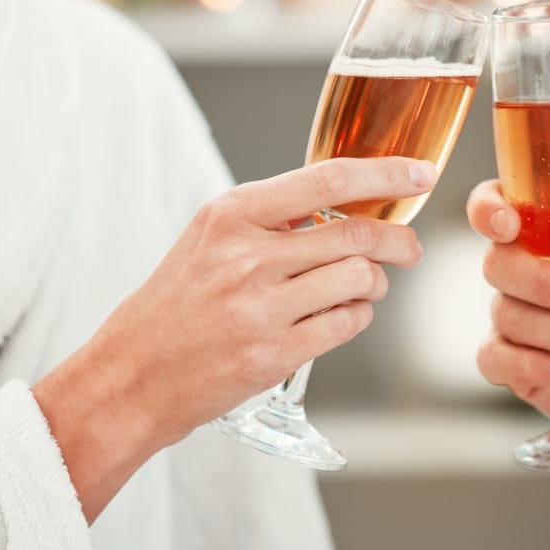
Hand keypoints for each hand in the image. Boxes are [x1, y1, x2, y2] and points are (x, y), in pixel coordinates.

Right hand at [35, 156, 435, 520]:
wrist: (130, 376)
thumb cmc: (175, 306)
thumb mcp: (208, 240)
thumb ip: (270, 219)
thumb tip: (347, 203)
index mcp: (231, 215)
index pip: (327, 179)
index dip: (385, 173)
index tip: (420, 173)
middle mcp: (246, 256)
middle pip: (356, 233)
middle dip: (398, 240)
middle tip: (409, 248)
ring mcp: (259, 308)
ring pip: (358, 279)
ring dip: (374, 284)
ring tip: (362, 288)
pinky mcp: (272, 355)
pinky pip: (345, 325)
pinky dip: (356, 318)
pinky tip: (340, 317)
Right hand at [467, 164, 549, 426]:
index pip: (498, 204)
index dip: (488, 210)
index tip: (508, 224)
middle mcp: (528, 268)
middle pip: (498, 262)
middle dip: (542, 281)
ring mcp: (519, 316)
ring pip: (506, 313)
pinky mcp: (517, 363)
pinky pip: (496, 360)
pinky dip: (530, 363)